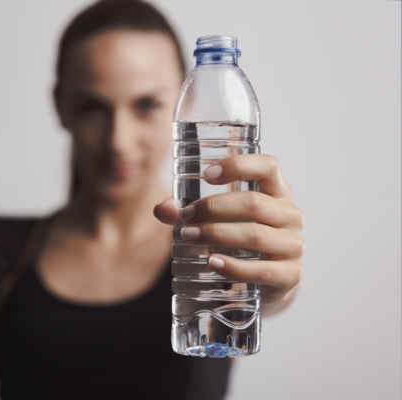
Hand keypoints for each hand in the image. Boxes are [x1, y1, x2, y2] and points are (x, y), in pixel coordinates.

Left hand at [154, 154, 303, 306]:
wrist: (265, 283)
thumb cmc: (239, 242)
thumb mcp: (219, 220)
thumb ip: (188, 212)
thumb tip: (162, 209)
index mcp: (277, 192)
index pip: (268, 166)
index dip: (238, 165)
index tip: (206, 174)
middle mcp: (290, 215)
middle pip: (253, 203)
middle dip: (213, 208)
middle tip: (185, 216)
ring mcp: (293, 245)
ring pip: (255, 235)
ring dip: (217, 234)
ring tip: (189, 236)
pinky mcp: (290, 275)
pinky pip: (262, 270)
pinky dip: (234, 266)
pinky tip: (212, 262)